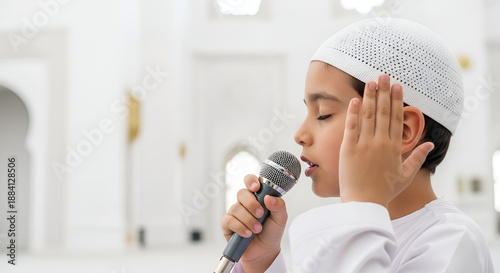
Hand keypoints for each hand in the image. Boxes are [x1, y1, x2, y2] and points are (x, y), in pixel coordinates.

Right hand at [221, 174, 287, 271]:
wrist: (264, 251)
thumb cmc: (271, 232)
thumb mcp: (280, 219)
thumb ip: (279, 206)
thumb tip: (269, 198)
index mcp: (257, 196)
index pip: (250, 181)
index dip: (251, 181)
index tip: (256, 187)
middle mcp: (244, 202)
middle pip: (242, 193)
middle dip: (251, 204)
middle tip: (260, 214)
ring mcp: (235, 212)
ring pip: (236, 208)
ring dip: (248, 220)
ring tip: (257, 229)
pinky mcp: (227, 224)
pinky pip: (229, 220)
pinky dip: (240, 227)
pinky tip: (247, 234)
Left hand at [338, 75, 433, 207]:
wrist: (364, 204)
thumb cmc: (384, 191)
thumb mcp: (406, 176)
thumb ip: (418, 158)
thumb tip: (430, 144)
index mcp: (394, 148)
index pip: (396, 119)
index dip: (397, 101)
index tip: (398, 86)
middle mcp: (380, 143)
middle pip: (383, 112)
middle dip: (384, 92)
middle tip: (384, 75)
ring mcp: (364, 145)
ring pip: (368, 115)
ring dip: (370, 96)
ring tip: (371, 81)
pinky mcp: (349, 148)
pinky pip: (351, 126)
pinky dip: (353, 112)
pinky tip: (355, 99)